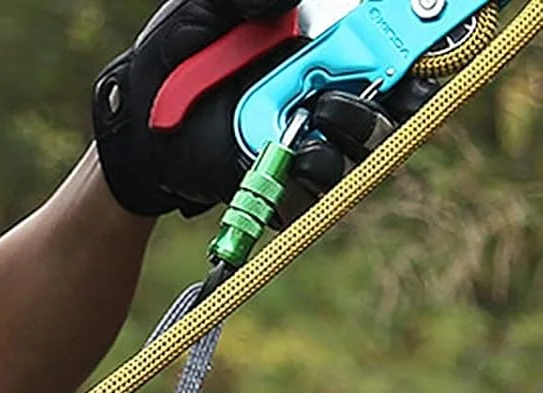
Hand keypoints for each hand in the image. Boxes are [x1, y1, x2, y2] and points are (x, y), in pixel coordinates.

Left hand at [92, 0, 437, 216]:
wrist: (131, 121)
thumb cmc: (175, 56)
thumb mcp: (211, 7)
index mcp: (326, 46)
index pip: (394, 44)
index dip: (427, 42)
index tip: (442, 34)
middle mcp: (325, 93)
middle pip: (395, 102)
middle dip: (405, 93)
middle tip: (388, 81)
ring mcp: (303, 141)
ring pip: (359, 149)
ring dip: (354, 129)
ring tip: (323, 109)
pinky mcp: (276, 183)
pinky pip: (311, 193)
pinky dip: (312, 175)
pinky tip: (300, 155)